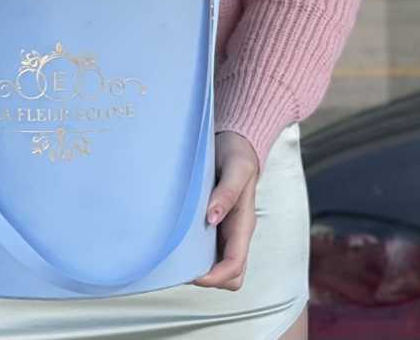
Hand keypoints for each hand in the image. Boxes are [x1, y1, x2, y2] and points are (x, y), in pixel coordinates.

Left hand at [192, 131, 260, 290]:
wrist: (237, 140)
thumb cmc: (237, 153)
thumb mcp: (236, 167)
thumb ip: (226, 192)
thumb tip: (212, 218)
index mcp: (243, 224)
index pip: (235, 266)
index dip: (214, 277)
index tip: (191, 273)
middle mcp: (236, 232)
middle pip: (230, 275)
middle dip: (208, 278)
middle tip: (181, 266)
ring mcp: (227, 230)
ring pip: (219, 265)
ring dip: (201, 268)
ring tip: (176, 257)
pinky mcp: (216, 223)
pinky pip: (209, 249)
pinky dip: (196, 254)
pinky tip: (178, 242)